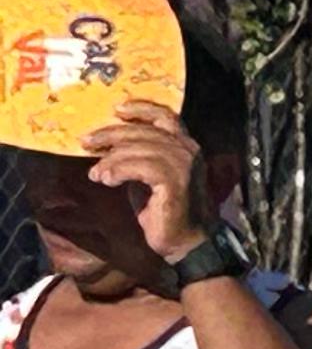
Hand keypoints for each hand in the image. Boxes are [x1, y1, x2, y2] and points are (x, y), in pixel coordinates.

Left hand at [80, 100, 211, 269]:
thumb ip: (138, 157)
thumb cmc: (165, 209)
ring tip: (96, 173)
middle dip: (111, 134)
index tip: (116, 109)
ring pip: (140, 147)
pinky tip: (106, 180)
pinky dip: (118, 171)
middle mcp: (188, 150)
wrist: (186, 241)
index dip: (141, 108)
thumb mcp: (150, 175)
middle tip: (86, 142)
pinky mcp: (175, 182)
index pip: (166, 116)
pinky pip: (140, 167)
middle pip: (145, 130)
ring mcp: (184, 165)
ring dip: (111, 159)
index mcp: (186, 146)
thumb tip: (107, 146)